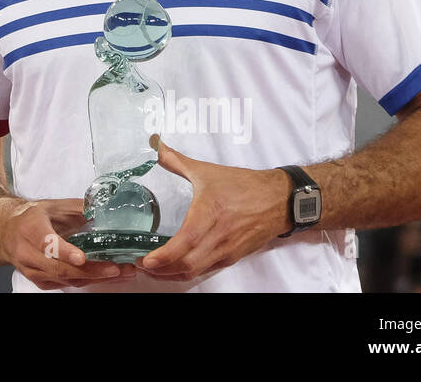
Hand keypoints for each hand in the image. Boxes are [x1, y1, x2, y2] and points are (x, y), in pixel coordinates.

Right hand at [0, 198, 135, 289]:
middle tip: (116, 268)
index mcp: (30, 228)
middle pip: (59, 268)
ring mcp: (33, 271)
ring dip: (95, 278)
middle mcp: (28, 253)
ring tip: (121, 273)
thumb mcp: (52, 205)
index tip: (82, 257)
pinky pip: (66, 284)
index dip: (64, 252)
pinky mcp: (40, 282)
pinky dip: (88, 281)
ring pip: (65, 279)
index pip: (46, 243)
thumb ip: (77, 207)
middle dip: (91, 270)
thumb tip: (104, 207)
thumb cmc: (31, 218)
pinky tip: (107, 276)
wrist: (6, 233)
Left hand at [135, 140, 291, 280]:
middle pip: (185, 266)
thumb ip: (177, 161)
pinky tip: (177, 267)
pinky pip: (207, 270)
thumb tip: (156, 145)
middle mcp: (217, 239)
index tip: (144, 260)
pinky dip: (188, 272)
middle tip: (141, 265)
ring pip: (195, 272)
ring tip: (154, 268)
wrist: (280, 200)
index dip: (162, 258)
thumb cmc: (245, 186)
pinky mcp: (233, 257)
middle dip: (160, 271)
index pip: (182, 246)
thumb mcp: (207, 171)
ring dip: (173, 275)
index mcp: (208, 216)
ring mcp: (226, 251)